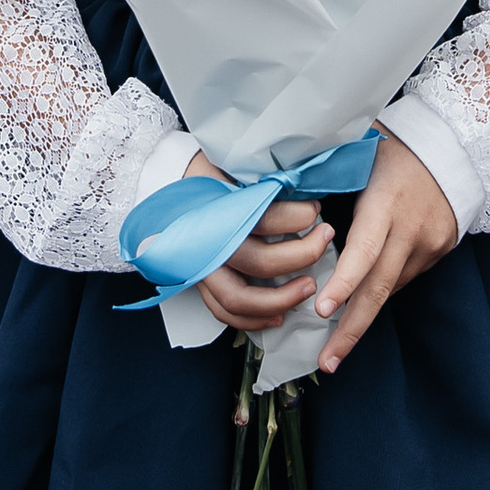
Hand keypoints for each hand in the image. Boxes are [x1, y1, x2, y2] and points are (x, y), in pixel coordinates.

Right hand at [184, 155, 333, 336]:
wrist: (166, 188)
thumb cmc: (204, 177)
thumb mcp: (235, 169)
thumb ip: (263, 182)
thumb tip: (303, 185)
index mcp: (218, 211)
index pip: (265, 218)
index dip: (297, 216)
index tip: (314, 209)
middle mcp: (209, 244)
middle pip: (260, 262)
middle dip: (302, 255)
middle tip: (324, 238)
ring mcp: (202, 268)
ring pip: (241, 298)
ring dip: (281, 298)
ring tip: (309, 286)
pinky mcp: (200, 283)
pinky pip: (224, 312)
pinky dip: (253, 320)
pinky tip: (280, 315)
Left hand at [310, 133, 456, 373]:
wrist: (457, 143)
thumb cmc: (394, 145)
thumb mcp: (358, 153)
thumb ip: (326, 178)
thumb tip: (283, 198)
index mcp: (385, 201)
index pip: (364, 249)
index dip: (343, 283)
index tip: (322, 311)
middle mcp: (410, 227)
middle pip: (379, 288)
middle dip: (351, 329)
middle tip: (327, 362)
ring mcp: (430, 242)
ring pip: (389, 288)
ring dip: (361, 311)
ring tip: (335, 342)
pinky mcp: (440, 250)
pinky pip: (404, 276)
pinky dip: (380, 285)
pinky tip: (363, 291)